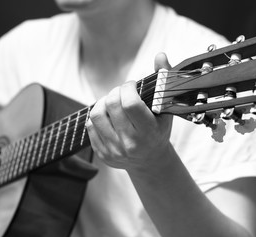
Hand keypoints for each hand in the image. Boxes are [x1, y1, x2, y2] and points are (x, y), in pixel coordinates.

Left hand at [86, 52, 172, 169]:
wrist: (149, 161)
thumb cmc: (158, 132)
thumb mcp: (166, 109)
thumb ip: (163, 81)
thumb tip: (160, 55)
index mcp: (148, 132)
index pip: (130, 103)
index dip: (128, 88)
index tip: (132, 85)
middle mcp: (130, 143)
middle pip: (111, 105)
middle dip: (115, 92)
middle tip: (122, 92)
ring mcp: (114, 150)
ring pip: (96, 114)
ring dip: (103, 102)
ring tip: (113, 102)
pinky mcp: (102, 153)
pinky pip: (89, 126)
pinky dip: (97, 116)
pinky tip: (108, 116)